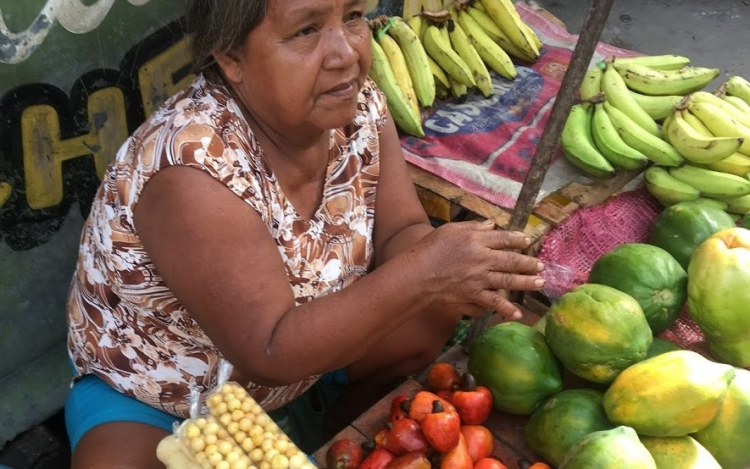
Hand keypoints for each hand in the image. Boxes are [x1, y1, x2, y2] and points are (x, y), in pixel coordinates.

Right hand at [406, 220, 544, 318]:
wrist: (417, 275)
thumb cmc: (430, 249)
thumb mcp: (450, 230)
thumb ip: (473, 226)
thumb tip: (492, 225)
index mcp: (476, 240)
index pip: (503, 238)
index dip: (517, 239)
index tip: (527, 240)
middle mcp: (482, 259)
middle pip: (511, 260)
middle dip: (528, 263)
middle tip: (541, 265)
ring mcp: (479, 279)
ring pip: (508, 281)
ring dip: (526, 282)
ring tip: (540, 283)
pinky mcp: (473, 296)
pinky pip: (494, 303)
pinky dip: (506, 309)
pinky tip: (517, 314)